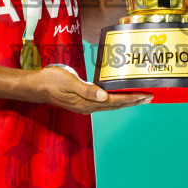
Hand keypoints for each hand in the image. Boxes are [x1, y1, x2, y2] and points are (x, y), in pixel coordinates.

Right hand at [26, 64, 150, 113]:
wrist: (37, 86)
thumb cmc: (51, 80)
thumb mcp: (68, 81)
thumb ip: (86, 89)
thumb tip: (103, 96)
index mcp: (87, 102)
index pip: (114, 101)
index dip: (131, 99)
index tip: (145, 96)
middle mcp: (88, 106)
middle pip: (116, 105)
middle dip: (134, 101)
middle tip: (150, 97)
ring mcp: (86, 105)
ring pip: (111, 105)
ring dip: (127, 101)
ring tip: (140, 97)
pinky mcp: (83, 101)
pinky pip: (104, 102)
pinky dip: (116, 99)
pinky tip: (119, 95)